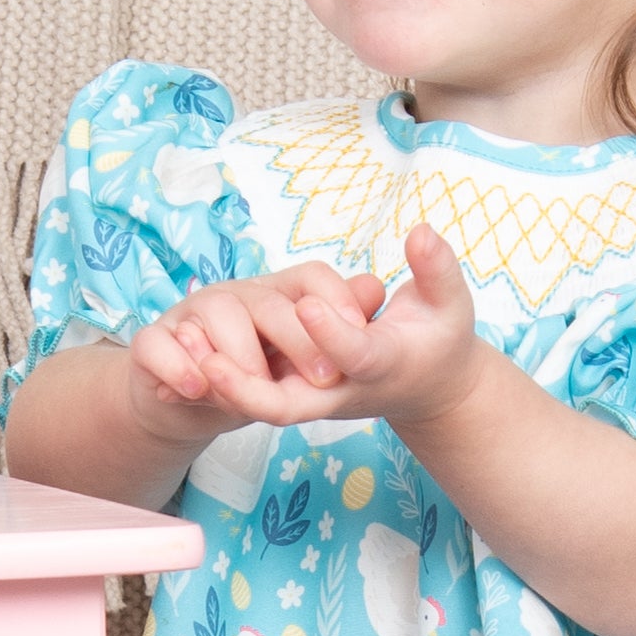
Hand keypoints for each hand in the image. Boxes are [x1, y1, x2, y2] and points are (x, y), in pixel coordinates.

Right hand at [126, 260, 387, 424]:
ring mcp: (190, 317)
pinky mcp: (152, 344)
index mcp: (275, 296)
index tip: (361, 331)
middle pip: (266, 301)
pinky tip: (197, 389)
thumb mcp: (297, 355)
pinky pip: (157, 345)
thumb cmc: (252, 370)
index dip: (336, 297)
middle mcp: (234, 297)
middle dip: (297, 337)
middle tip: (323, 377)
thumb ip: (334, 325)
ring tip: (256, 387)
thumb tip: (374, 289)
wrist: (185, 399)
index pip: (310, 277)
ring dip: (237, 352)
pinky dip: (176, 365)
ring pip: (214, 312)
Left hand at [128, 227, 480, 431]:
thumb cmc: (438, 339)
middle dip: (250, 389)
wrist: (427, 389)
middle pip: (291, 405)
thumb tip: (421, 230)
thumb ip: (437, 269)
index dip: (331, 334)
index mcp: (383, 364)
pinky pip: (255, 397)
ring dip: (223, 389)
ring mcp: (318, 399)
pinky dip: (221, 386)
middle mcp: (344, 391)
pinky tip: (185, 362)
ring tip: (185, 357)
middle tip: (210, 364)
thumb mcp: (450, 304)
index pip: (354, 356)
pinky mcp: (300, 395)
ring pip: (264, 405)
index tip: (307, 305)